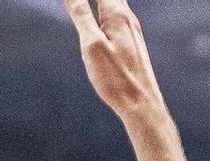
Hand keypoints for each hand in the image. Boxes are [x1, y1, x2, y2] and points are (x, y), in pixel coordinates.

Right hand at [64, 0, 165, 117]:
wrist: (140, 102)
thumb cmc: (116, 78)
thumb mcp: (92, 45)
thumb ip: (81, 15)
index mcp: (117, 15)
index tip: (69, 1)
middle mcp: (128, 17)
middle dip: (91, 0)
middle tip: (73, 4)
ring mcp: (132, 30)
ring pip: (115, 4)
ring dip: (99, 3)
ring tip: (80, 7)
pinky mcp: (133, 42)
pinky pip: (118, 17)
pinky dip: (105, 11)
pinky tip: (100, 20)